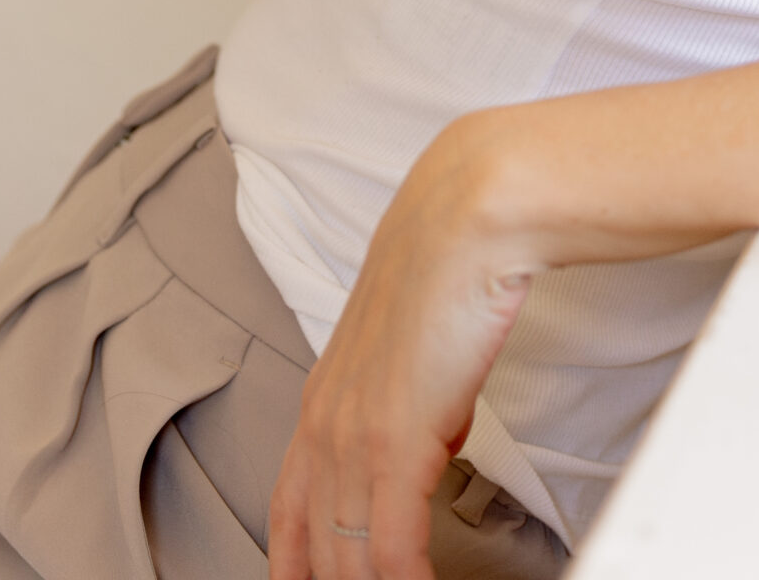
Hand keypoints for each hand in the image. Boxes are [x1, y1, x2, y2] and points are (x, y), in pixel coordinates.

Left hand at [266, 119, 533, 579]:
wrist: (471, 215)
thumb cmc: (453, 261)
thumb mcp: (416, 342)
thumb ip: (414, 395)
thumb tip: (439, 432)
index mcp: (323, 400)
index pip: (288, 516)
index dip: (298, 568)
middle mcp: (325, 424)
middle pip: (312, 551)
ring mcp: (353, 437)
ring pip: (345, 560)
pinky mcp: (394, 443)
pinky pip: (390, 551)